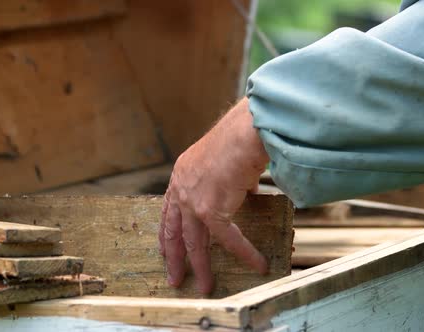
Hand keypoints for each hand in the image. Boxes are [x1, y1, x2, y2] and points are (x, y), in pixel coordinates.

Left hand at [159, 98, 269, 293]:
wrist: (245, 133)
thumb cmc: (240, 138)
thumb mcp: (225, 161)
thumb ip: (230, 181)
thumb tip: (246, 192)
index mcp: (181, 176)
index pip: (168, 211)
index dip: (168, 233)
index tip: (167, 249)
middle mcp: (181, 189)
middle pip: (173, 231)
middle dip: (174, 257)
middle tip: (174, 278)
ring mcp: (193, 201)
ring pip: (194, 243)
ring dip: (201, 266)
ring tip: (205, 286)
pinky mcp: (211, 209)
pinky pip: (228, 238)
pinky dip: (244, 252)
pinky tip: (257, 263)